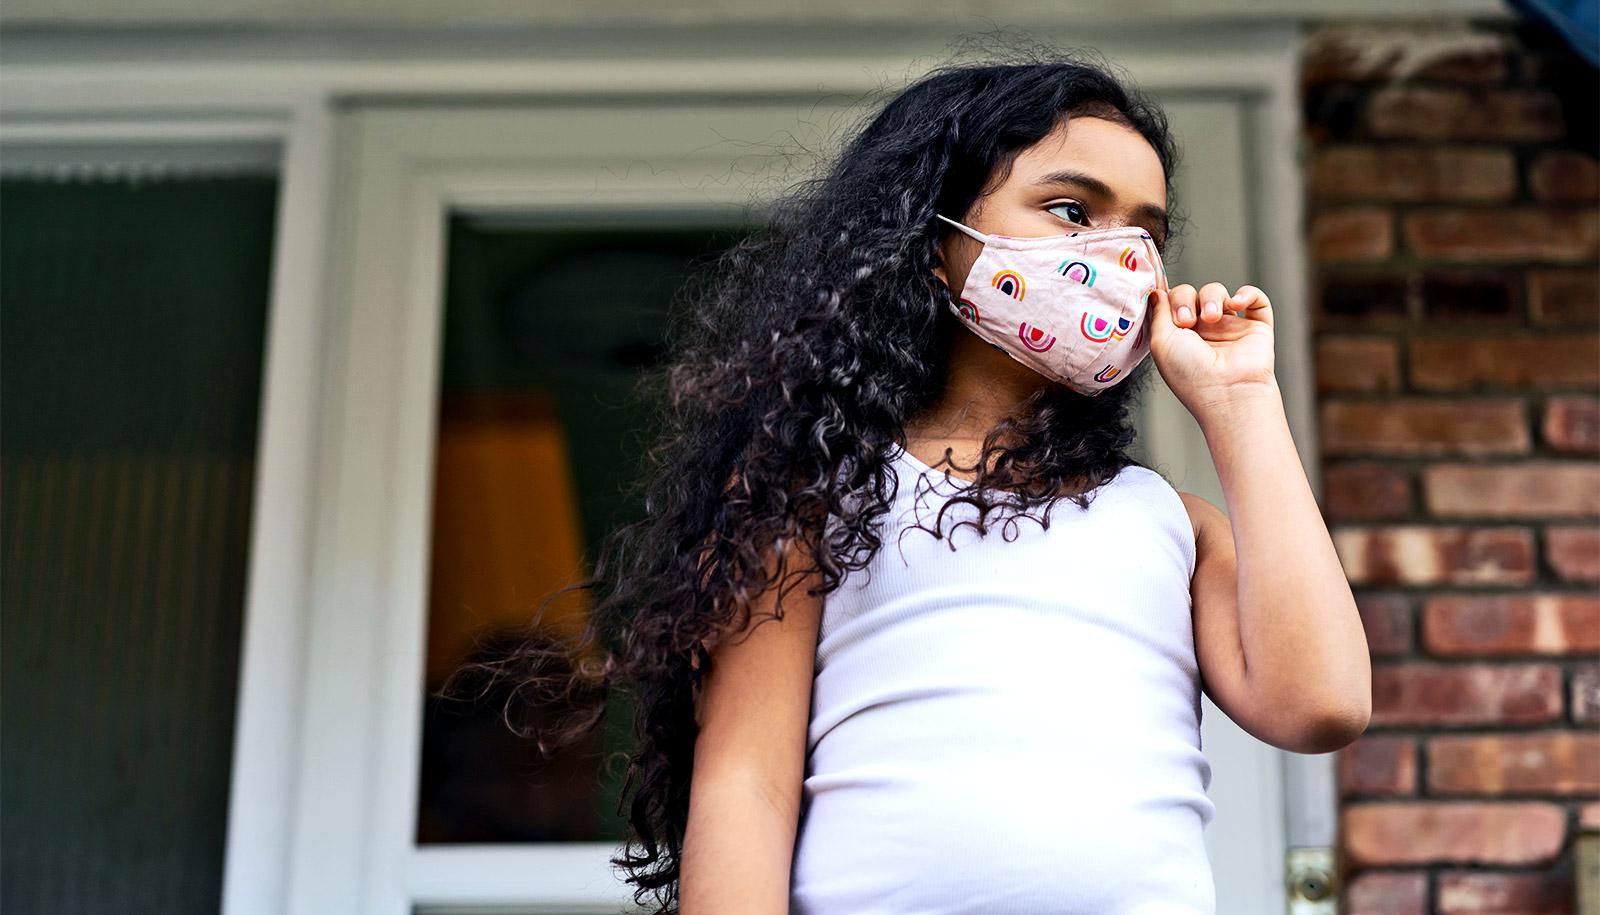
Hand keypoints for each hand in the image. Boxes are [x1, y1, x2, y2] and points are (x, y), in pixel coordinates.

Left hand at [1148, 281, 1277, 415]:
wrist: (1226, 392)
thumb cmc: (1191, 374)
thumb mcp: (1161, 342)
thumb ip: (1158, 314)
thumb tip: (1156, 292)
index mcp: (1179, 335)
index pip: (1172, 302)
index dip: (1171, 300)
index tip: (1175, 317)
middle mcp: (1202, 330)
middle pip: (1191, 293)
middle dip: (1187, 299)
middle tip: (1188, 321)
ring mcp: (1229, 327)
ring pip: (1217, 292)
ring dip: (1212, 297)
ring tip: (1212, 317)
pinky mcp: (1256, 327)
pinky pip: (1255, 298)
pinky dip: (1247, 293)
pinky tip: (1236, 303)